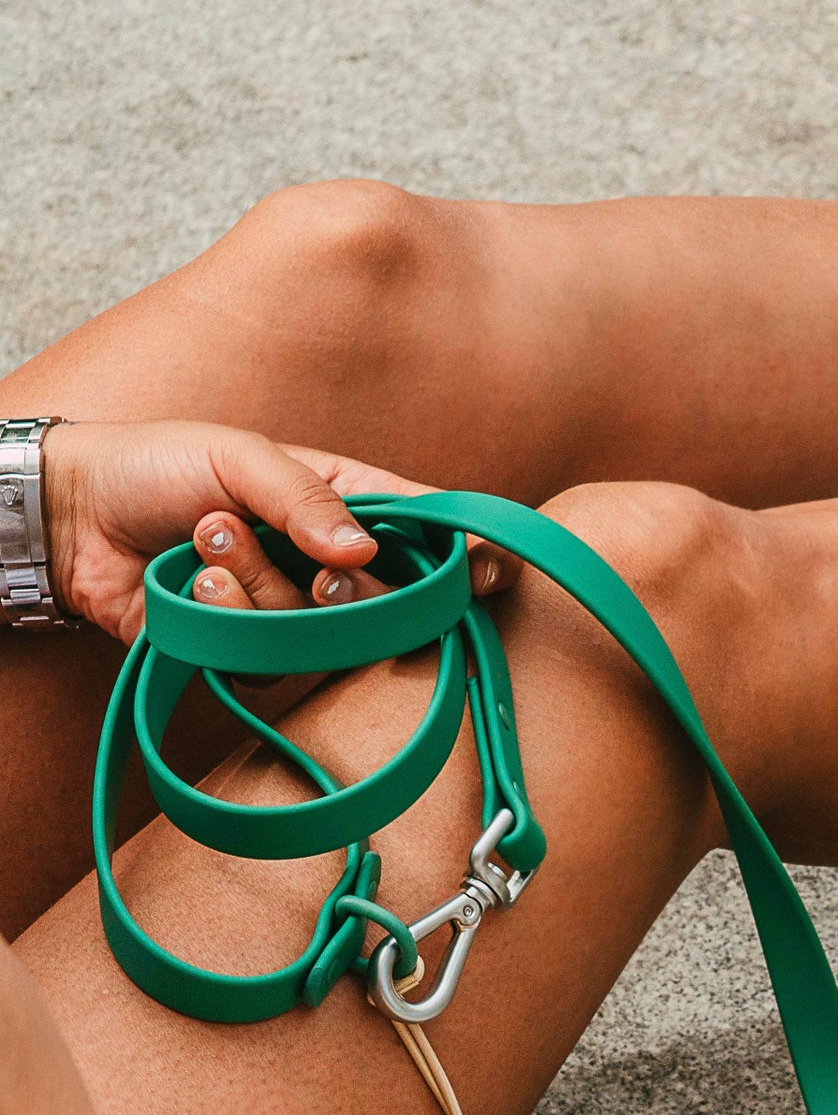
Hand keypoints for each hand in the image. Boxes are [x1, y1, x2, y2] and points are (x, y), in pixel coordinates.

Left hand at [39, 421, 511, 642]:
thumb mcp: (240, 454)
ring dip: (263, 585)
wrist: (74, 516)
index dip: (470, 553)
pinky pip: (269, 660)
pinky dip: (231, 619)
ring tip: (209, 538)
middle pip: (389, 598)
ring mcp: (293, 610)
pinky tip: (194, 582)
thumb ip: (305, 497)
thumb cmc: (158, 466)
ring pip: (325, 633)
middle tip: (307, 556)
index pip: (431, 530)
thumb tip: (366, 550)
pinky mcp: (248, 651)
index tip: (487, 571)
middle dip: (347, 584)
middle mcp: (330, 559)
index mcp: (348, 499)